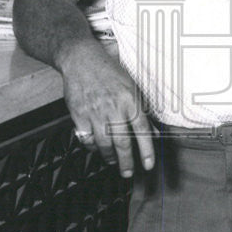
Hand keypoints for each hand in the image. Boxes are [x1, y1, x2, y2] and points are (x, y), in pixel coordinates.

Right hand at [59, 39, 155, 177]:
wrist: (81, 59)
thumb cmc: (109, 71)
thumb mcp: (131, 86)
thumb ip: (141, 109)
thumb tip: (151, 131)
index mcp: (129, 100)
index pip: (142, 130)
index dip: (147, 150)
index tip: (148, 165)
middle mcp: (113, 108)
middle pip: (122, 142)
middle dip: (127, 162)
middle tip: (129, 172)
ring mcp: (95, 113)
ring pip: (104, 144)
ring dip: (110, 157)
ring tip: (113, 162)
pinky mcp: (79, 115)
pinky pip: (87, 139)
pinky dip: (92, 147)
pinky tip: (97, 148)